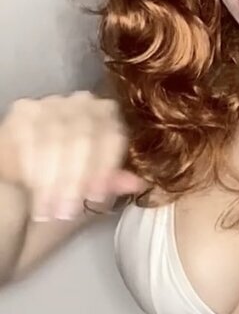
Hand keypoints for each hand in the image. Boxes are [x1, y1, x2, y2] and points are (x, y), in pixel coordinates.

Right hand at [0, 90, 148, 220]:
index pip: (112, 136)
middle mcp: (83, 102)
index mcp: (109, 115)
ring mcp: (52, 103)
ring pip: (56, 141)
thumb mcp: (93, 184)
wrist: (26, 175)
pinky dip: (32, 170)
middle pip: (84, 138)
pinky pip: (30, 140)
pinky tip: (32, 190)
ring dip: (51, 181)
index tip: (96, 198)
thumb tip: (139, 183)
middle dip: (76, 180)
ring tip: (49, 211)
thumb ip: (113, 180)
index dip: (105, 169)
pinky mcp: (24, 110)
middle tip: (67, 212)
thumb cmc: (67, 177)